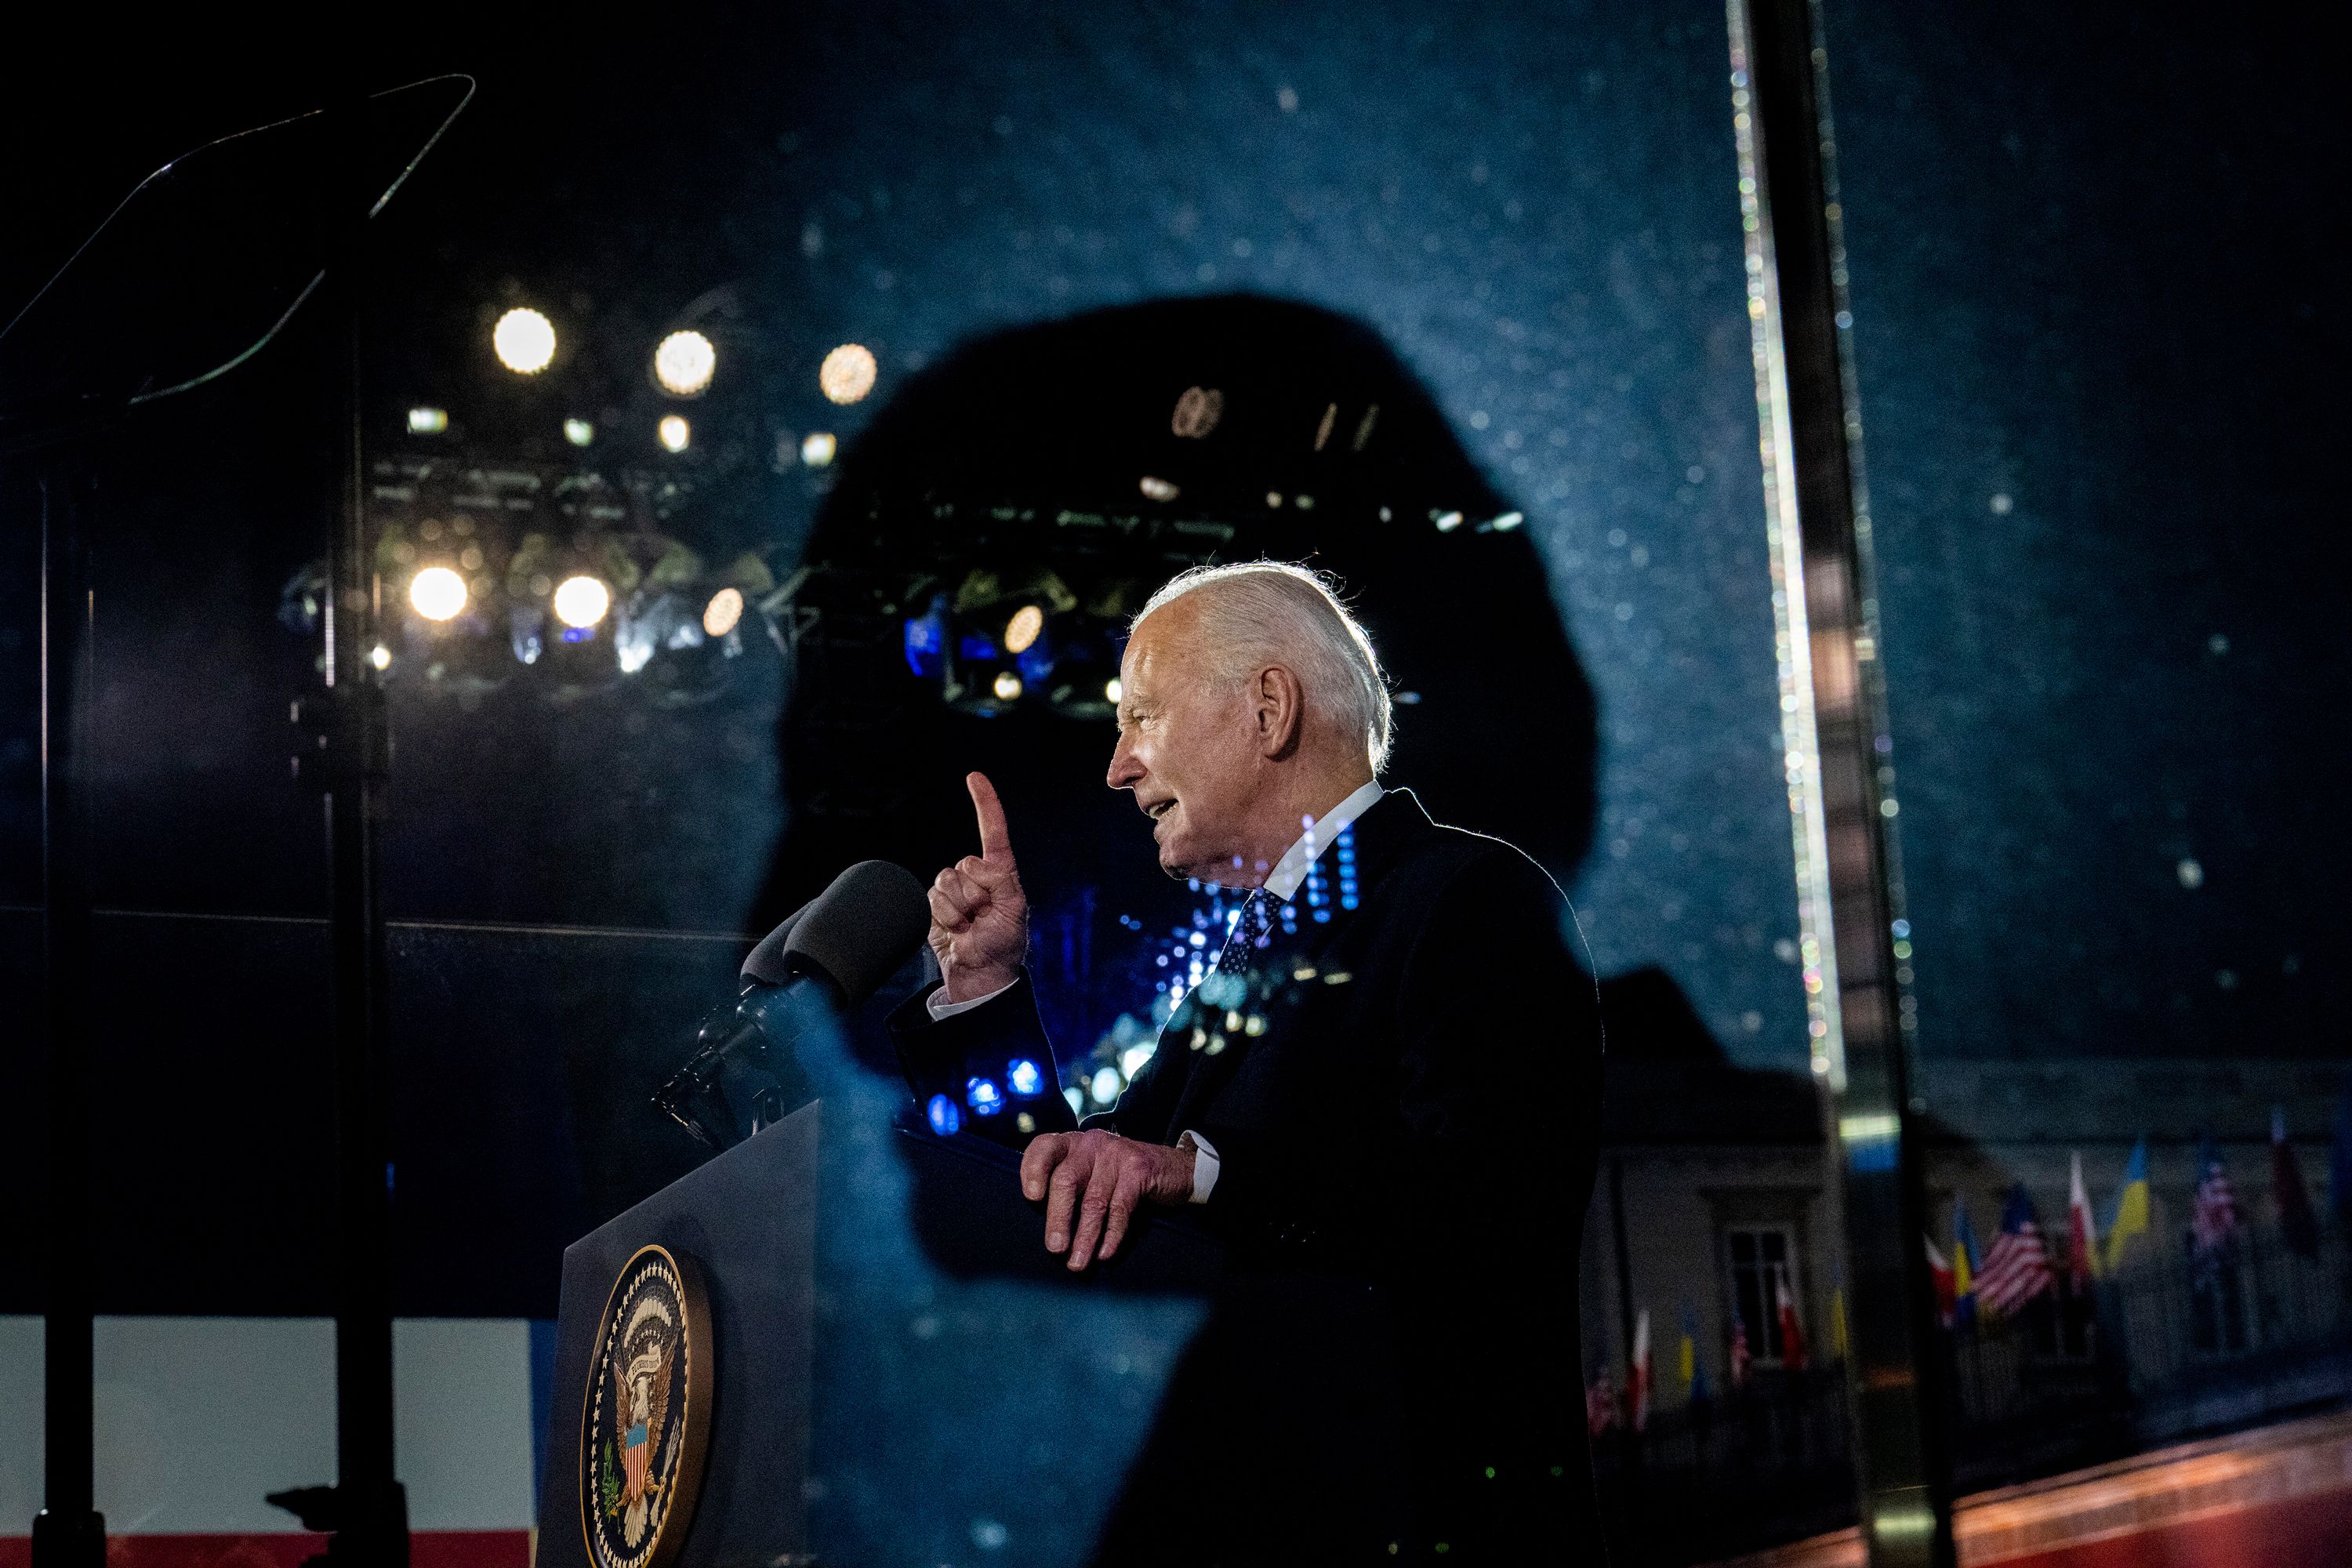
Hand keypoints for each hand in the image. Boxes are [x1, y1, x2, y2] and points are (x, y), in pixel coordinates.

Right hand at [926, 771, 1029, 1001]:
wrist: (979, 974)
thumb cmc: (1003, 944)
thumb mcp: (1014, 911)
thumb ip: (1001, 882)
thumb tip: (976, 868)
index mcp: (1001, 872)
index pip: (994, 832)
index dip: (985, 803)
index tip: (974, 777)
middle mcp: (976, 876)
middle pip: (964, 865)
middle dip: (973, 894)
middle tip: (983, 917)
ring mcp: (954, 890)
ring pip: (945, 881)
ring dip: (958, 909)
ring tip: (970, 926)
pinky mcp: (935, 905)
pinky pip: (932, 899)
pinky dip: (945, 918)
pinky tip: (956, 930)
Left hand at [1020, 1129, 1196, 1269]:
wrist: (1172, 1169)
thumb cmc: (1119, 1178)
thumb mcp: (1090, 1173)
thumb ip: (1066, 1187)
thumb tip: (1043, 1229)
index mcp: (1071, 1143)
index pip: (1043, 1148)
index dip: (1032, 1170)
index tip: (1032, 1198)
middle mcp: (1090, 1143)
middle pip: (1066, 1180)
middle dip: (1058, 1219)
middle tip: (1055, 1249)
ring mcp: (1115, 1154)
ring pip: (1094, 1200)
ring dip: (1085, 1236)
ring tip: (1077, 1263)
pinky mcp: (1139, 1169)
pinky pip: (1120, 1208)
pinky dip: (1112, 1235)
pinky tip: (1105, 1254)